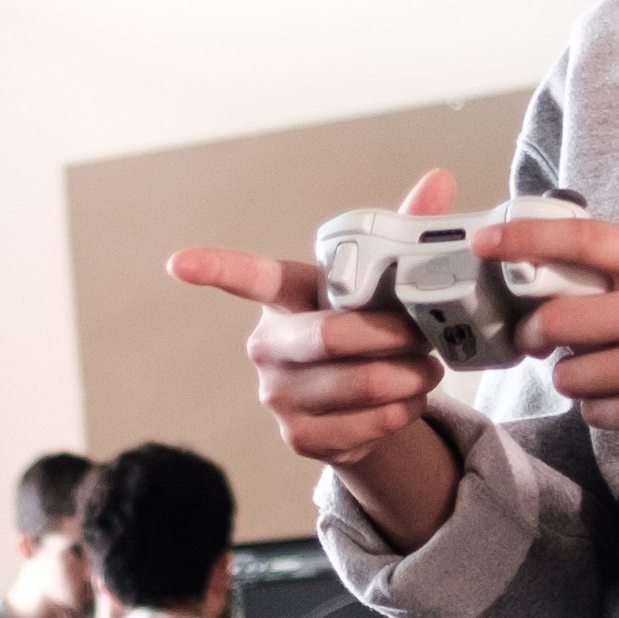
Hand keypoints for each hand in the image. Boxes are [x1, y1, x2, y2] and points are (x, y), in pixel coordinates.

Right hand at [167, 169, 463, 550]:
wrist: (373, 400)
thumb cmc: (372, 322)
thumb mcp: (387, 279)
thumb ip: (406, 233)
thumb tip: (440, 179)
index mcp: (288, 294)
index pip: (248, 278)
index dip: (214, 268)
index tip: (178, 262)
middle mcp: (270, 344)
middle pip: (330, 336)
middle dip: (389, 335)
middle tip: (424, 334)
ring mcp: (279, 395)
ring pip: (357, 385)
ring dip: (407, 377)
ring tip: (428, 367)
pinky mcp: (299, 437)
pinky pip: (363, 425)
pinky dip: (401, 412)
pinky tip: (410, 399)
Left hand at [474, 216, 618, 449]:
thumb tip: (558, 269)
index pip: (580, 238)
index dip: (524, 237)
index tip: (483, 240)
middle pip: (557, 319)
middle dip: (537, 332)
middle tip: (539, 333)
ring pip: (572, 373)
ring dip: (570, 371)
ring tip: (599, 363)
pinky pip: (600, 413)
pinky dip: (599, 405)